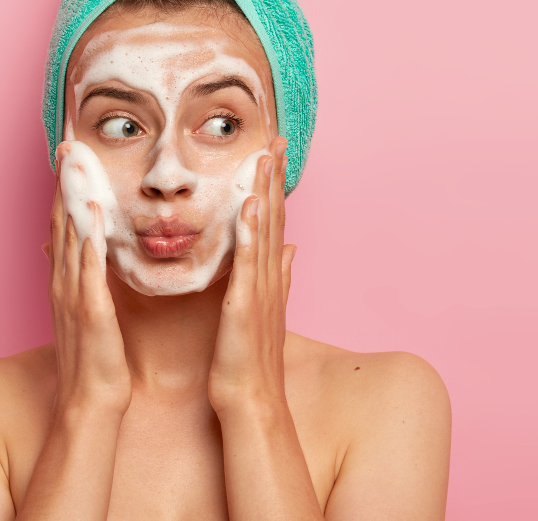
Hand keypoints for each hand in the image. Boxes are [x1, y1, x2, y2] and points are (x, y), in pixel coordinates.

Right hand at [46, 155, 131, 416]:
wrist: (92, 402)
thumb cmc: (97, 359)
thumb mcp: (86, 313)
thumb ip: (84, 281)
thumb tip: (85, 255)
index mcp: (66, 281)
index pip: (63, 227)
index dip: (64, 191)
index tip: (71, 159)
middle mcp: (64, 282)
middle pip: (61, 223)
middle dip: (63, 184)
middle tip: (68, 146)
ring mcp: (73, 295)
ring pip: (70, 237)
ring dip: (72, 199)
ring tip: (75, 163)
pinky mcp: (90, 310)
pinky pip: (87, 268)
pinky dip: (87, 239)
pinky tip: (91, 213)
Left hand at [208, 136, 296, 413]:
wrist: (251, 399)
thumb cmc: (251, 359)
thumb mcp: (266, 309)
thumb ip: (279, 275)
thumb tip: (292, 248)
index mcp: (271, 276)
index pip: (276, 221)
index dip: (276, 185)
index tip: (275, 153)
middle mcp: (271, 277)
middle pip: (276, 217)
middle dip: (275, 177)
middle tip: (276, 139)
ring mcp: (260, 289)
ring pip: (265, 232)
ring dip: (266, 194)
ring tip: (265, 158)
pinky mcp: (245, 304)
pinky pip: (249, 263)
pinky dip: (251, 233)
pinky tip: (250, 206)